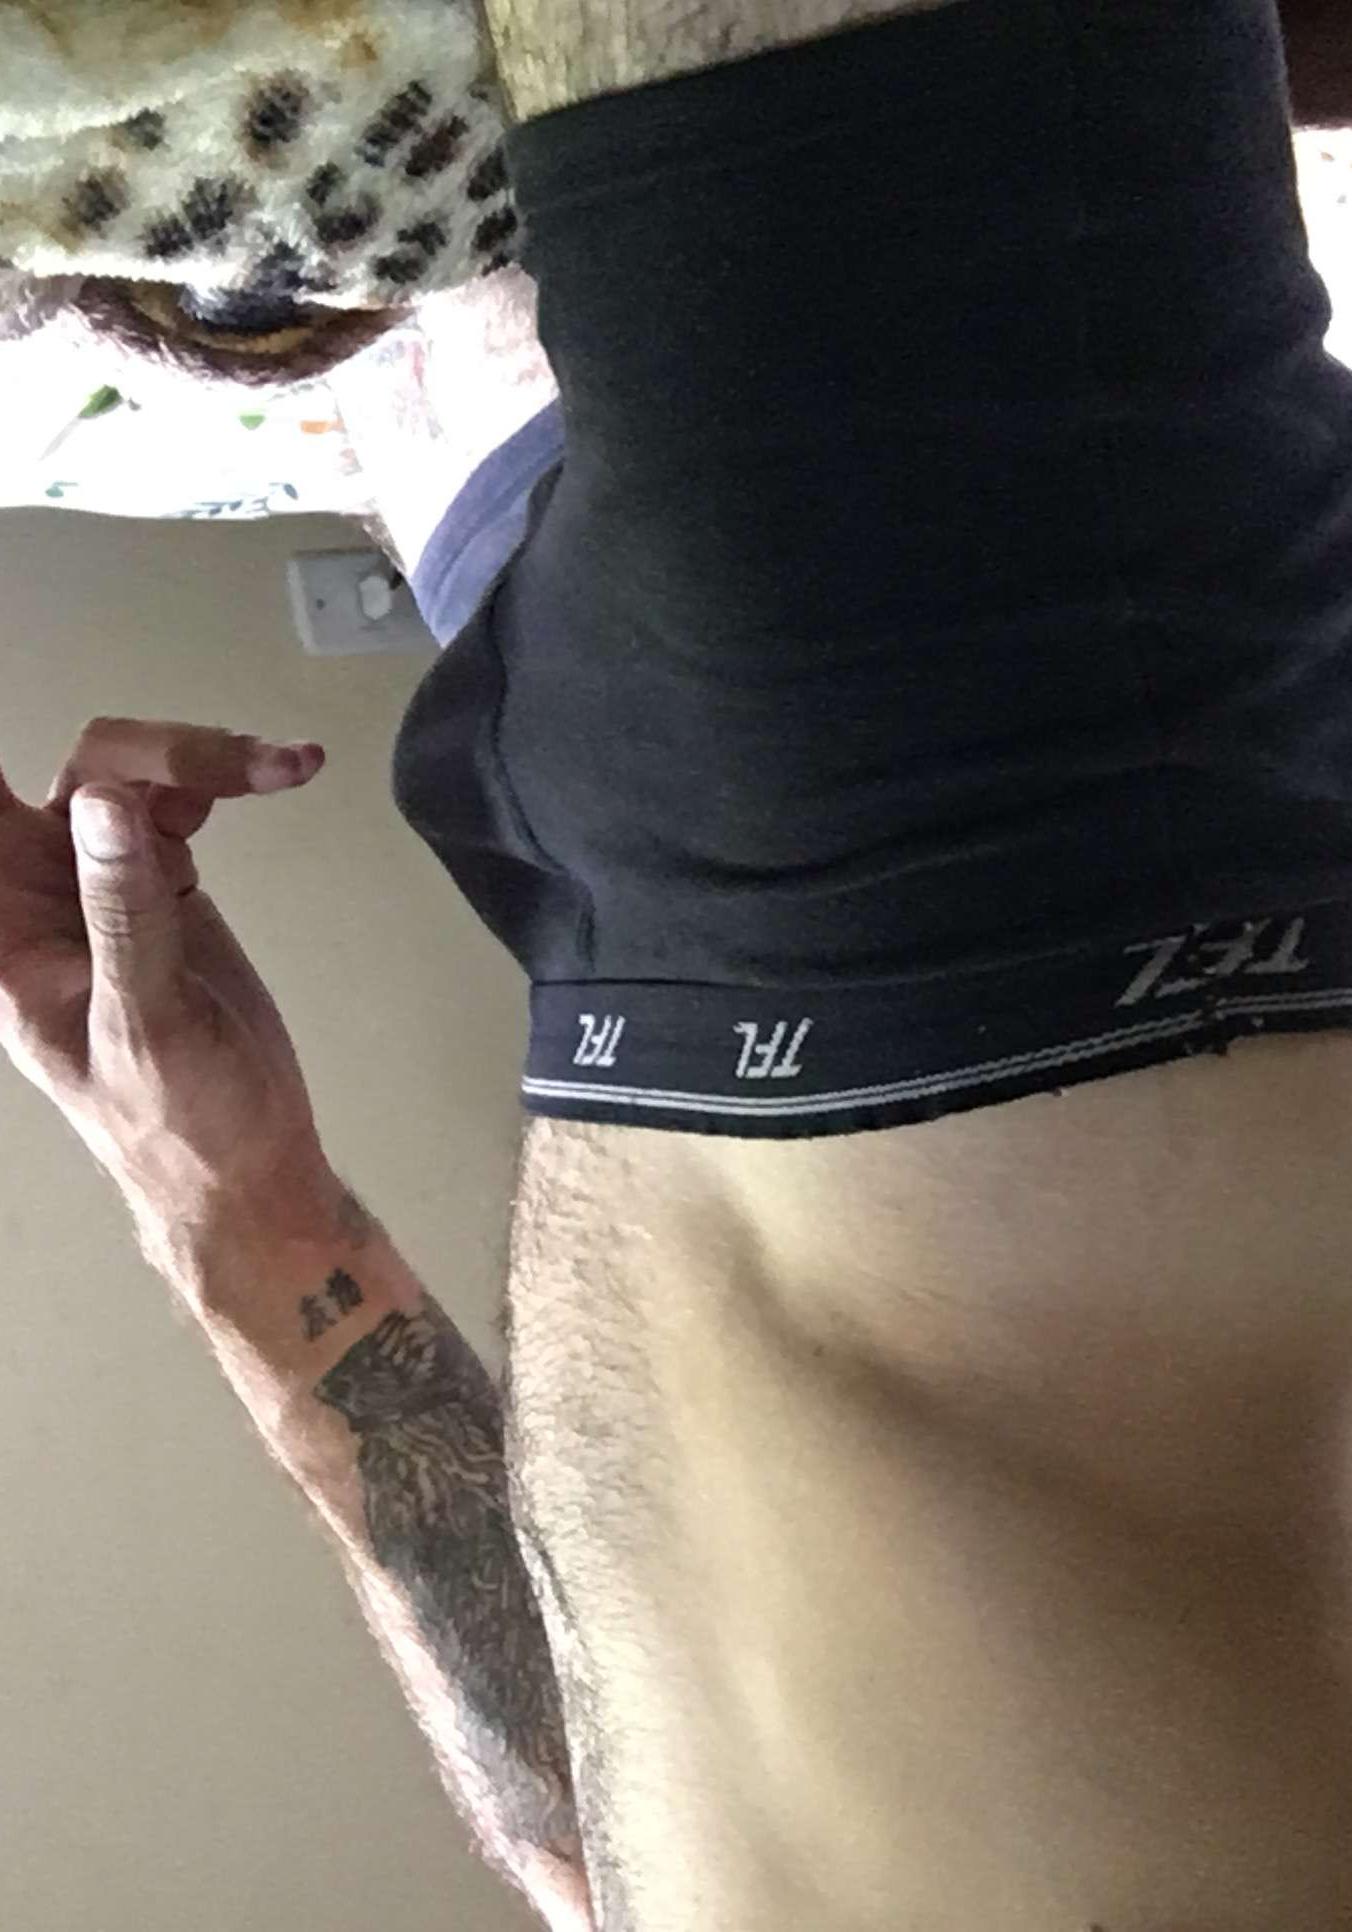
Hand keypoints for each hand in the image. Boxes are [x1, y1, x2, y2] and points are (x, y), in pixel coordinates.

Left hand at [0, 718, 342, 1273]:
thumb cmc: (177, 1126)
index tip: (13, 632)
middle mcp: (41, 892)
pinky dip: (229, 779)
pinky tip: (278, 774)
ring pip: (132, 774)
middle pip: (76, 769)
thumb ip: (124, 913)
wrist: (248, 1170)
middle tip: (237, 764)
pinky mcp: (164, 883)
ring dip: (203, 758)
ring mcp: (104, 882)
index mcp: (5, 930)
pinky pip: (181, 801)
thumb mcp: (144, 1025)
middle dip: (150, 751)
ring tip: (278, 766)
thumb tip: (106, 801)